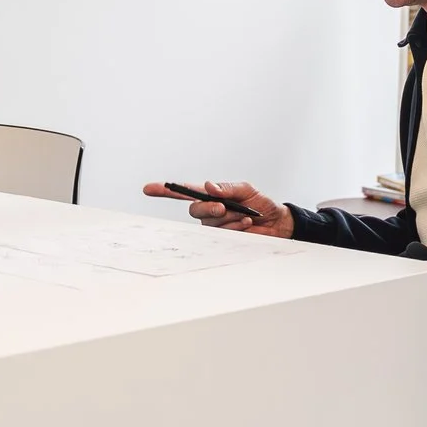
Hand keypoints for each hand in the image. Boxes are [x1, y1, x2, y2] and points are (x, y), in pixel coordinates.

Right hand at [142, 179, 294, 238]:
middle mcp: (209, 212)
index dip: (165, 190)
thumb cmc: (261, 203)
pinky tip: (247, 223)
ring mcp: (215, 227)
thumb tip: (208, 186)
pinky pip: (223, 233)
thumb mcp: (246, 190)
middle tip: (223, 207)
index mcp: (211, 196)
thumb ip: (226, 188)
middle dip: (208, 208)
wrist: (277, 222)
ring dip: (230, 218)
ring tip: (246, 215)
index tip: (149, 189)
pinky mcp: (223, 240)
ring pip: (211, 223)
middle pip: (194, 210)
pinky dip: (236, 226)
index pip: (184, 192)